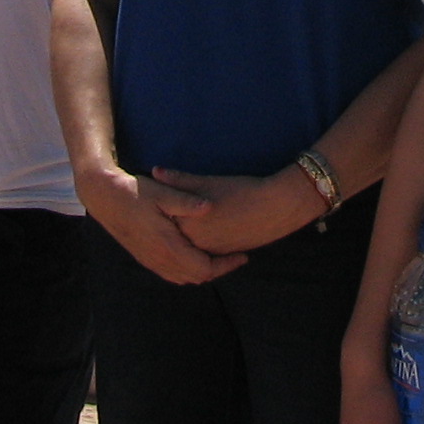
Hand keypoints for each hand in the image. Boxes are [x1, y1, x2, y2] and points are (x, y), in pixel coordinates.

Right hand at [80, 166, 247, 285]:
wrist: (104, 198)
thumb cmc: (134, 192)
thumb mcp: (161, 193)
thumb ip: (186, 201)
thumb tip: (209, 206)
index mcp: (167, 245)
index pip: (204, 268)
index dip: (226, 265)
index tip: (243, 255)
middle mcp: (159, 259)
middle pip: (196, 277)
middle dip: (218, 270)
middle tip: (237, 257)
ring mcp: (150, 261)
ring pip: (183, 278)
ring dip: (203, 271)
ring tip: (222, 258)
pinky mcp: (144, 257)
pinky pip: (172, 274)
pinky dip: (188, 270)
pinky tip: (196, 256)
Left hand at [152, 167, 324, 255]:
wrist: (276, 207)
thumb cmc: (242, 191)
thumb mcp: (208, 183)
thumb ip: (180, 180)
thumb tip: (156, 171)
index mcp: (188, 225)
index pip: (162, 223)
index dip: (154, 214)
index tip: (146, 204)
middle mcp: (197, 243)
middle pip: (172, 240)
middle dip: (165, 230)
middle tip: (155, 218)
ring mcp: (211, 250)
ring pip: (187, 249)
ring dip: (181, 241)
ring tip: (176, 225)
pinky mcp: (225, 252)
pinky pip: (204, 252)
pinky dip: (197, 245)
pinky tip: (198, 231)